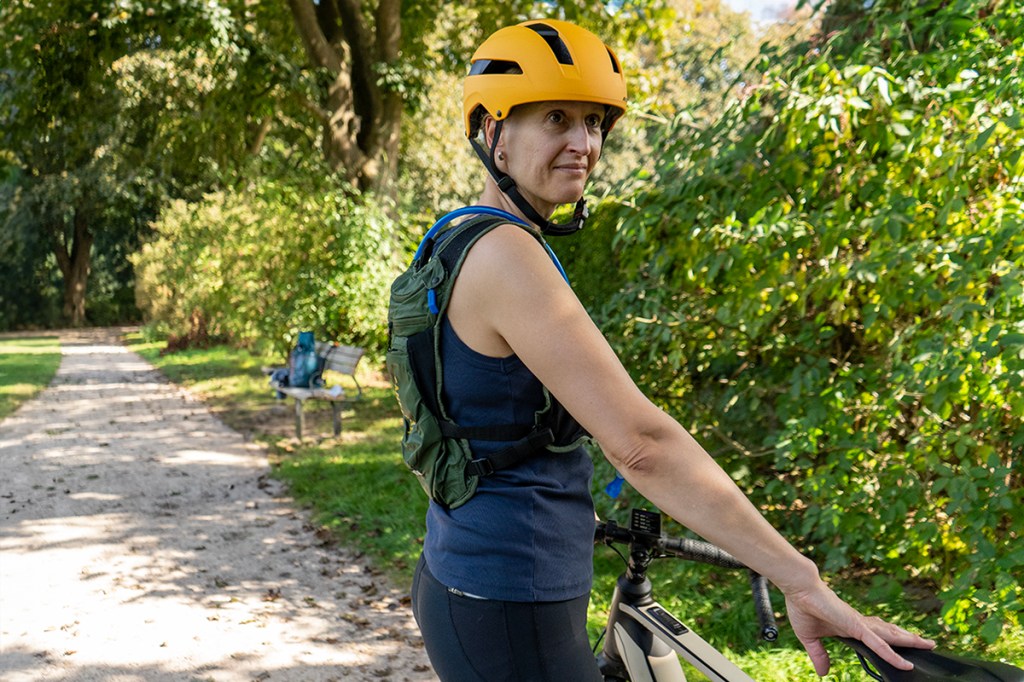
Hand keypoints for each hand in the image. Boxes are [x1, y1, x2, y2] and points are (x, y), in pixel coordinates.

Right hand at [783, 581, 934, 675]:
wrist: (799, 589)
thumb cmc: (802, 607)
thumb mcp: (810, 638)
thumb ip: (819, 655)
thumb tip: (823, 672)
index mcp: (849, 626)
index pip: (875, 635)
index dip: (888, 640)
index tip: (898, 645)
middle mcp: (859, 624)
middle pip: (890, 633)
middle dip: (908, 638)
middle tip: (926, 643)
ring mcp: (860, 625)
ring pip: (891, 636)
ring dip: (910, 641)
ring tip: (928, 644)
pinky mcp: (857, 627)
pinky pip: (880, 645)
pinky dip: (893, 654)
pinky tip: (905, 663)